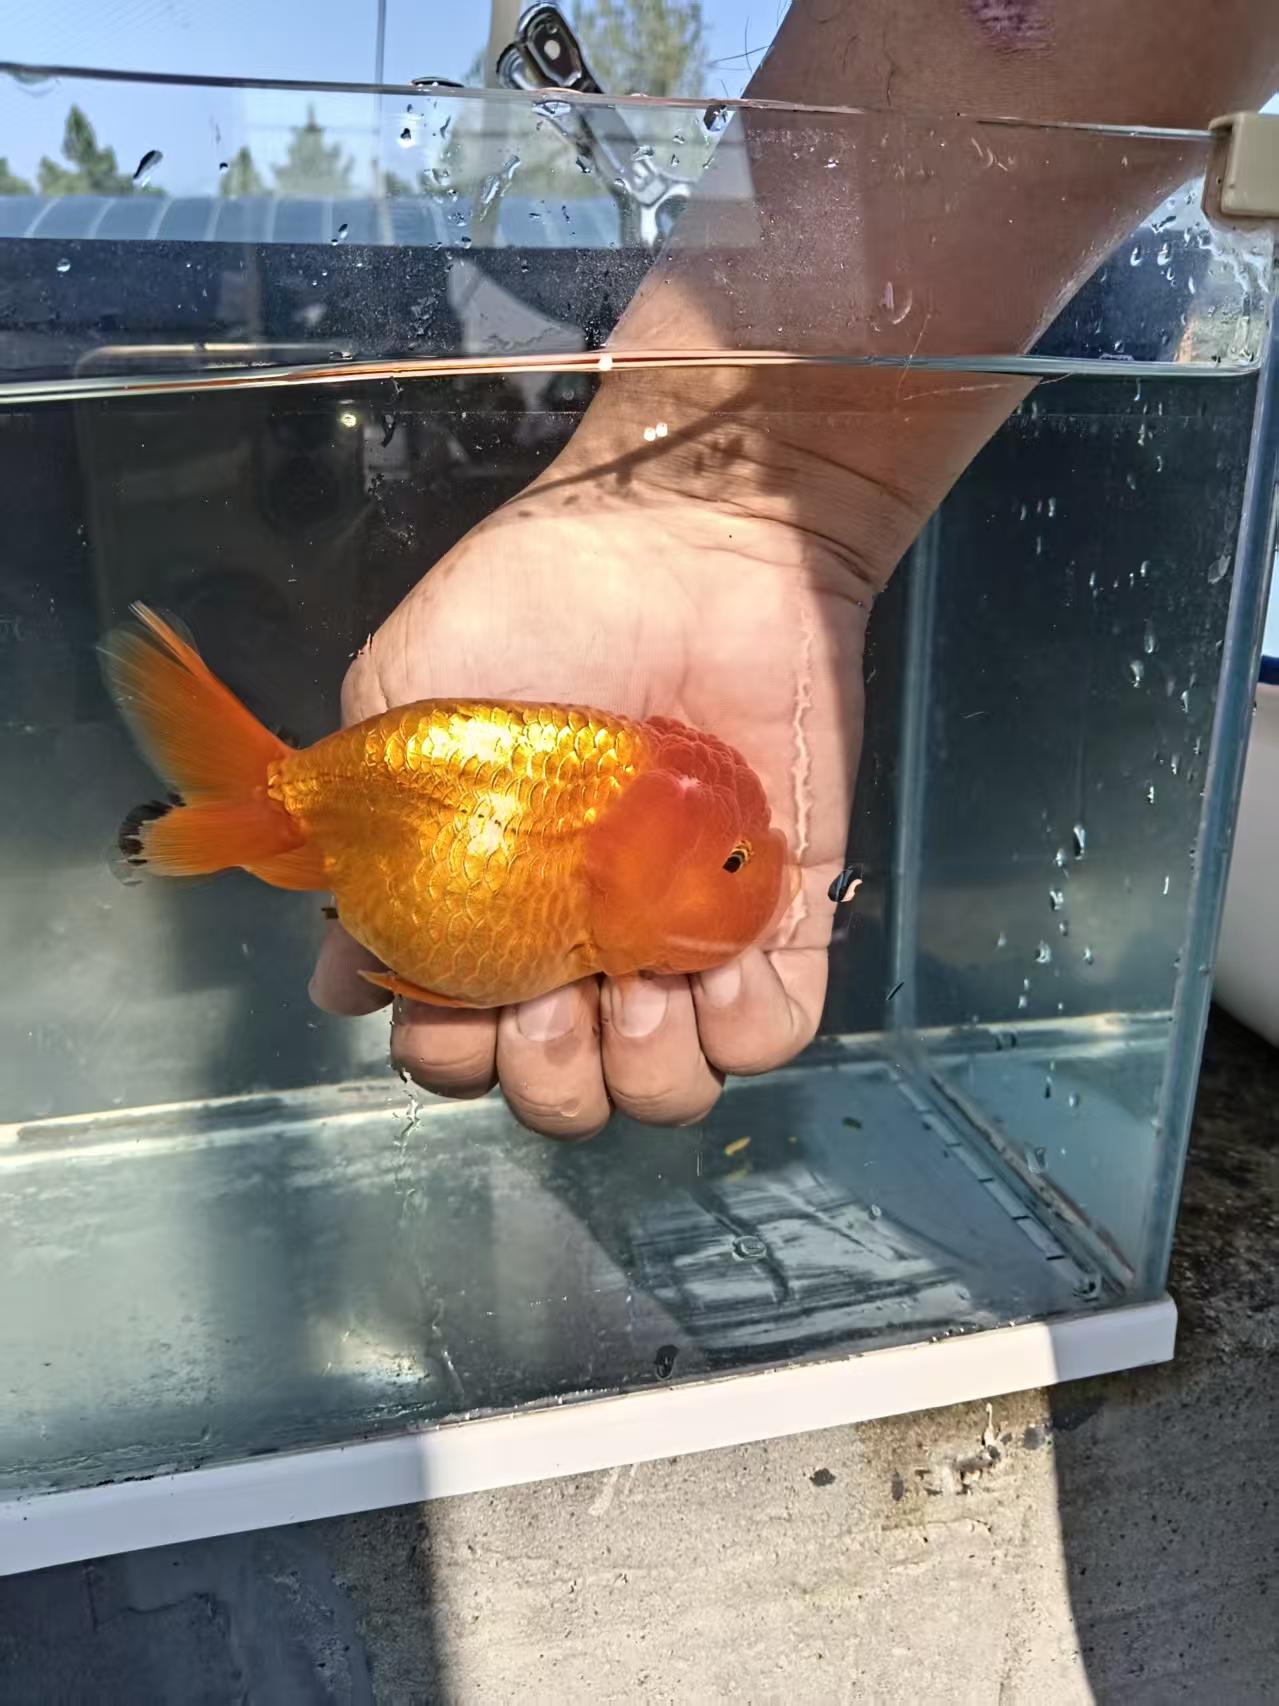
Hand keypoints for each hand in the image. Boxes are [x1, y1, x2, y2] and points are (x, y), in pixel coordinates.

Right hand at [310, 451, 871, 1138]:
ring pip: (664, 1087)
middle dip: (543, 1077)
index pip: (456, 1044)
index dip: (448, 1052)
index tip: (454, 999)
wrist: (686, 536)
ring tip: (638, 984)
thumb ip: (363, 841)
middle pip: (560, 1091)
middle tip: (550, 999)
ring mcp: (683, 934)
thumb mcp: (401, 710)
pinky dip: (739, 1029)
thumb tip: (337, 976)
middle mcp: (584, 939)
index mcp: (490, 907)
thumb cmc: (536, 603)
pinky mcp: (779, 915)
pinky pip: (769, 1036)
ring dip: (638, 1068)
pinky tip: (712, 964)